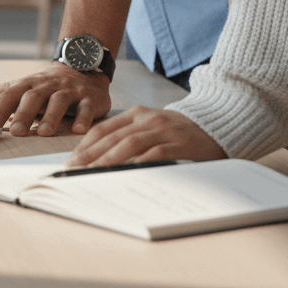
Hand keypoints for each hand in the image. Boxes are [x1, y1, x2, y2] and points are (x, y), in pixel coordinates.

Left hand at [0, 65, 111, 135]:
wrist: (81, 69)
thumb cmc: (44, 86)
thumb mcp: (19, 88)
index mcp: (27, 84)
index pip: (9, 94)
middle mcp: (47, 86)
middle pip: (33, 97)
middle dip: (23, 114)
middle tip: (16, 132)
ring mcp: (69, 91)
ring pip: (59, 101)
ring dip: (51, 117)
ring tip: (44, 133)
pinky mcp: (89, 98)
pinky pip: (86, 107)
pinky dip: (83, 118)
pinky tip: (78, 130)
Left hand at [65, 106, 226, 167]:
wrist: (217, 123)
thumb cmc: (178, 131)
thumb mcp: (151, 127)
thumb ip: (130, 136)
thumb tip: (99, 159)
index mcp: (137, 114)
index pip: (103, 129)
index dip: (85, 145)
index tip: (71, 160)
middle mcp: (147, 119)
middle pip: (112, 138)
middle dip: (90, 155)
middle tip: (74, 170)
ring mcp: (163, 130)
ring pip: (129, 144)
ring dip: (108, 160)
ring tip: (92, 173)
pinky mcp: (179, 143)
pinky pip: (155, 153)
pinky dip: (139, 162)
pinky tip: (126, 172)